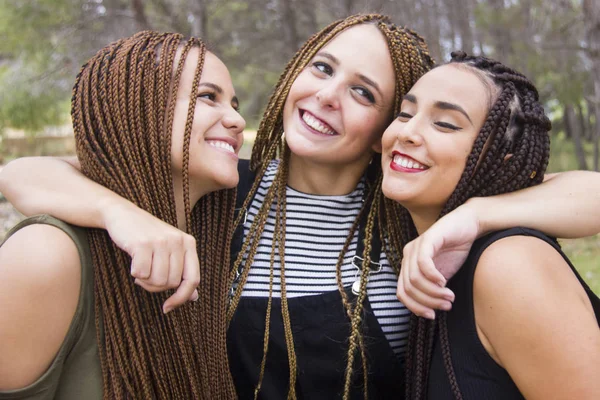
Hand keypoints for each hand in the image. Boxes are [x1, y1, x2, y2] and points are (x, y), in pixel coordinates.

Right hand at [102, 202, 199, 312]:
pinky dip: (135, 273)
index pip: (193, 279)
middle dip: (156, 286)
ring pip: (157, 281)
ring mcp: (161, 241)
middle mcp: (178, 241)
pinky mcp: (143, 243)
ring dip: (145, 281)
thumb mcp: (169, 251)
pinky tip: (133, 262)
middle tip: (146, 274)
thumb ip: (182, 271)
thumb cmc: (146, 236)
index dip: (182, 298)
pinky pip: (142, 274)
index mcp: (189, 243)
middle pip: (172, 283)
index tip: (167, 308)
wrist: (122, 214)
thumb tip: (193, 297)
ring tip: (141, 267)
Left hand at [397, 202, 480, 318]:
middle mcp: (407, 256)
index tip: (432, 316)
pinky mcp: (427, 239)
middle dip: (427, 302)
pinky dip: (433, 277)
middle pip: (408, 288)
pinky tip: (444, 282)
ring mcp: (415, 246)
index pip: (402, 293)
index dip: (415, 308)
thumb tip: (429, 312)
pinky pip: (423, 263)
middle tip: (446, 305)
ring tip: (449, 296)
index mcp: (408, 266)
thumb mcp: (441, 276)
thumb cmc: (455, 251)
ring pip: (414, 279)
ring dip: (433, 293)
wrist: (469, 225)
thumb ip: (432, 290)